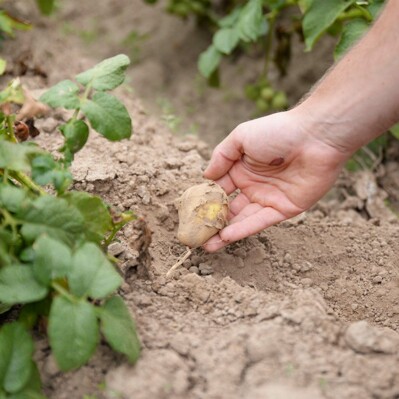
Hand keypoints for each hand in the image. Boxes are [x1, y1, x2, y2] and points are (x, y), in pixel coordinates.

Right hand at [202, 110, 349, 251]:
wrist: (315, 136)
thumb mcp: (241, 137)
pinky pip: (260, 222)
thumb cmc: (277, 131)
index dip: (206, 200)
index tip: (191, 213)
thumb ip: (221, 157)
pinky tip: (226, 237)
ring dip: (225, 232)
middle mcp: (253, 185)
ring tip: (207, 245)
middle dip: (214, 221)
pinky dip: (243, 229)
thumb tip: (205, 177)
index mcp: (242, 168)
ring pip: (242, 219)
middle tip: (197, 235)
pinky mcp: (284, 209)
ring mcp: (268, 198)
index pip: (219, 188)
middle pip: (229, 208)